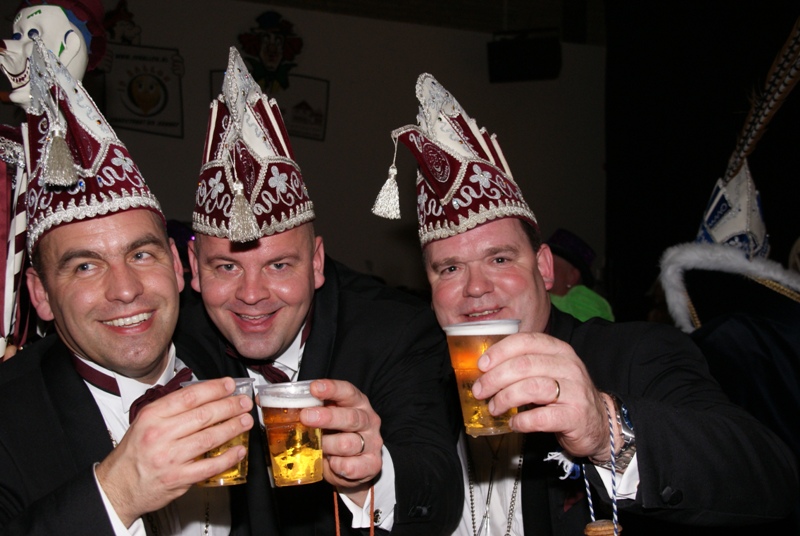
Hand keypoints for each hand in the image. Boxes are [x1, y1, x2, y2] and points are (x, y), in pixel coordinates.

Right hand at [95, 377, 253, 526]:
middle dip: (229, 406)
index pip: (189, 396)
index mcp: (152, 416)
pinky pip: (209, 466)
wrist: (118, 486)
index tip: (230, 385)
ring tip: (245, 421)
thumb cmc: (135, 452)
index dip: (214, 389)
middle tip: (244, 402)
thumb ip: (172, 409)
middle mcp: (160, 435)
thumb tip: (206, 396)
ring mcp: (170, 458)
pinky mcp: (178, 478)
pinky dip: (228, 458)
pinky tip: (239, 450)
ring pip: (209, 438)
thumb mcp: (146, 422)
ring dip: (232, 428)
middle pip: (203, 415)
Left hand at [301, 379, 382, 506]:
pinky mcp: (373, 463)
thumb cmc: (335, 434)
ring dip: (329, 446)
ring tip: (318, 448)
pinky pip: (356, 466)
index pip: (347, 391)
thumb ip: (302, 408)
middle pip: (351, 416)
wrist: (355, 464)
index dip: (331, 388)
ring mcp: (372, 442)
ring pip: (350, 443)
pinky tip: (333, 464)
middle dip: (327, 417)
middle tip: (306, 417)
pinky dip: (341, 467)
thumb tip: (261, 400)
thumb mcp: (322, 418)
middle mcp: (367, 419)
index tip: (314, 387)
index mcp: (355, 402)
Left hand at [471, 332, 612, 459]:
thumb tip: (485, 370)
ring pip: (531, 388)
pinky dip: (522, 421)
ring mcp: (575, 391)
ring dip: (505, 398)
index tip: (481, 365)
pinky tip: (514, 423)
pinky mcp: (575, 416)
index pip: (525, 341)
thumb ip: (523, 366)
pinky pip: (542, 417)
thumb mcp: (548, 372)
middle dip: (495, 378)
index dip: (499, 352)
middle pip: (524, 365)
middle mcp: (569, 366)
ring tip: (494, 408)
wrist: (599, 423)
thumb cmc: (565, 396)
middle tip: (480, 391)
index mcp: (559, 350)